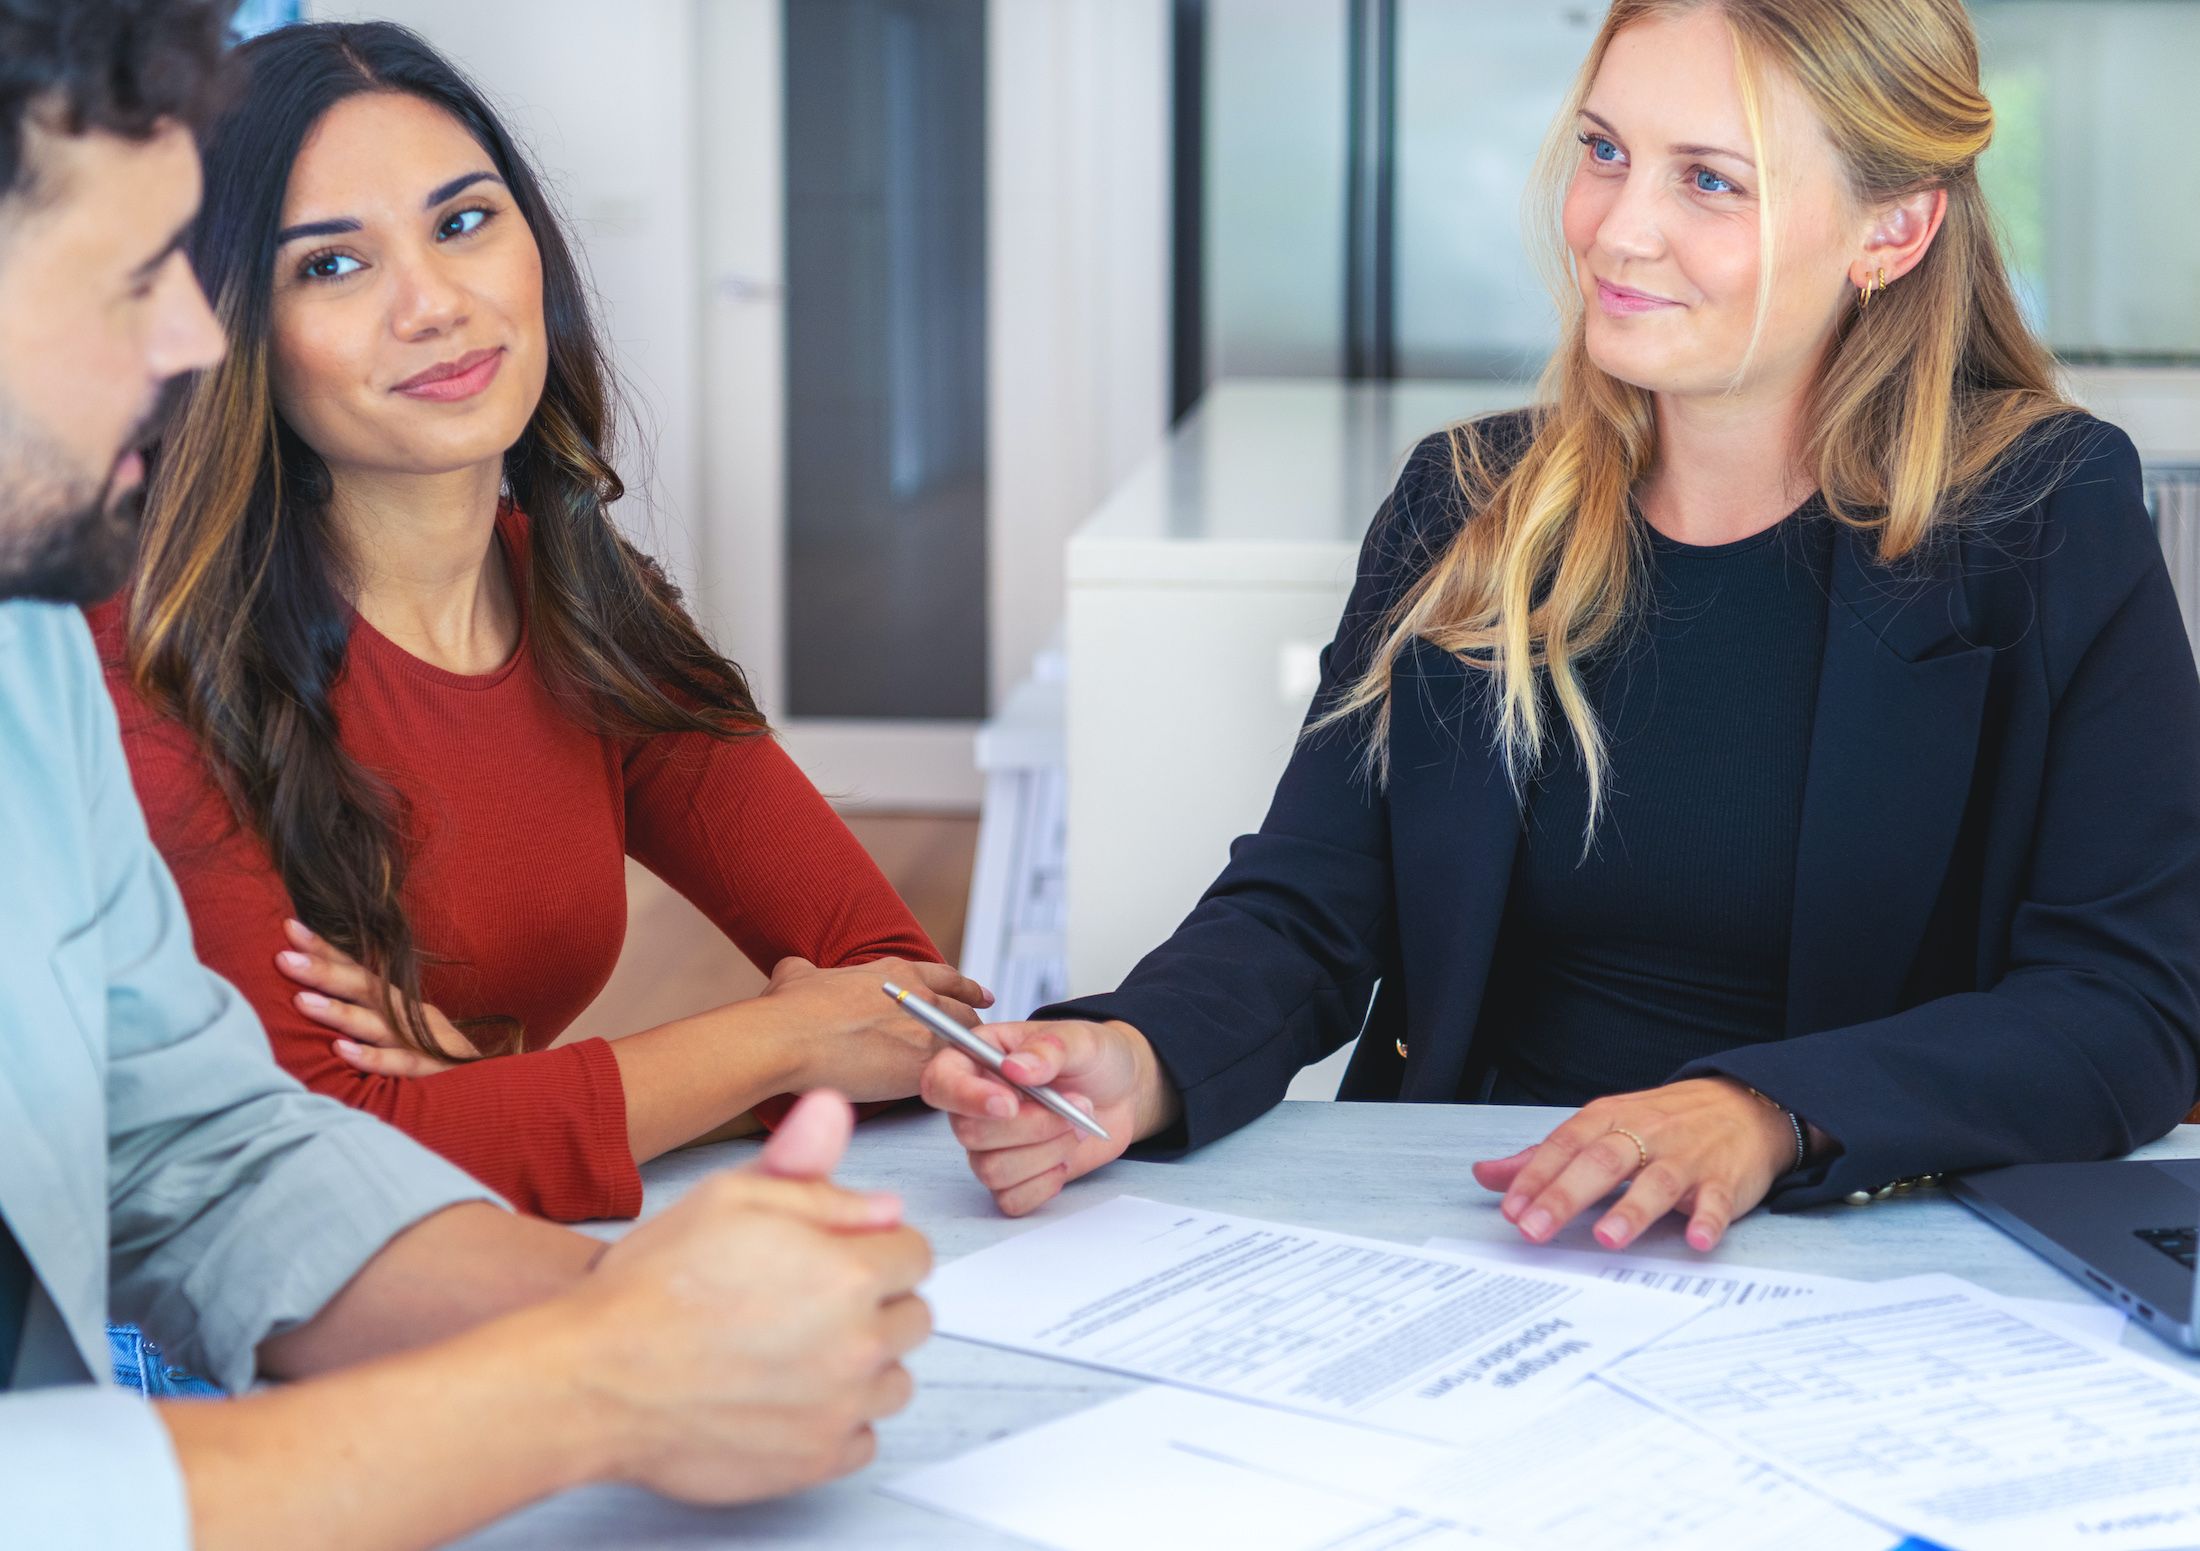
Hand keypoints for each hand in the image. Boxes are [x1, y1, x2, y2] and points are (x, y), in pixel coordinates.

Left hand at [274, 918, 482, 1075]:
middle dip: (324, 970)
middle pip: (365, 988)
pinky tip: (342, 1051)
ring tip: (301, 1001)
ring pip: (377, 1024)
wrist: (493, 1091)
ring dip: (340, 1012)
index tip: (288, 928)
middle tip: (283, 957)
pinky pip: (401, 1064)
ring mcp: (423, 1042)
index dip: (325, 949)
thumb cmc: (436, 1064)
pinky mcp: (435, 1072)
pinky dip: (373, 1057)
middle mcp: (410, 1016)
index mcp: (400, 1004)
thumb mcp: (402, 1033)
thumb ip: (367, 1018)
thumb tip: (316, 1000)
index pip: (358, 970)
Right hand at [568, 1090, 931, 1503]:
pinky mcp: (813, 1461)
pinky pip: (862, 1440)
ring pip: (894, 1381)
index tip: (839, 1256)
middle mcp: (857, 1344)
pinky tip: (790, 1397)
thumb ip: (817, 1184)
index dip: (875, 1247)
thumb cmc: (654, 1286)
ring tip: (800, 1350)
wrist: (595, 1376)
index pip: (915, 1254)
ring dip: (863, 1365)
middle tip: (812, 1302)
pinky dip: (837, 1421)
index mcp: (849, 1272)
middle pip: (913, 1317)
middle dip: (876, 1304)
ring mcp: (839, 1409)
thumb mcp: (731, 1198)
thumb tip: (883, 1196)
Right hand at [754, 956, 992, 1102]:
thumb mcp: (797, 975)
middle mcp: (919, 998)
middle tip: (979, 1037)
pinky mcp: (921, 1069)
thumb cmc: (790, 1011)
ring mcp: (924, 1033)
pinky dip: (956, 1083)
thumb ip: (806, 972)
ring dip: (967, 1056)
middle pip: (964, 1012)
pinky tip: (953, 1092)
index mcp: (895, 974)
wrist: (790, 1039)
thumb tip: (796, 971)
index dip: (966, 988)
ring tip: (969, 1070)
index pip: (946, 978)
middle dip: (972, 1025)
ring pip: (965, 1044)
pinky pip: (952, 1076)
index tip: (981, 996)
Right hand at [918, 1018, 1170, 1215]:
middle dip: (1032, 1126)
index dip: (965, 1098)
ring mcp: (991, 1145)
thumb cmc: (1094, 1058)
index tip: (1009, 1104)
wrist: (1123, 1094)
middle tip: (1076, 1104)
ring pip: (992, 1170)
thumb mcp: (1081, 1040)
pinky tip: (1064, 1159)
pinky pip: (1010, 1199)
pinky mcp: (1012, 1178)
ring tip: (1078, 1125)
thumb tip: (1016, 1067)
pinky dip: (1045, 1184)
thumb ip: (1049, 1049)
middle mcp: (975, 1105)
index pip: (940, 1082)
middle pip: (970, 1133)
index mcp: (978, 1059)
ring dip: (1047, 1151)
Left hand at [1470, 1078, 1796, 1252]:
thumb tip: (1487, 1175)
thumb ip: (1544, 1157)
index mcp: (1609, 1119)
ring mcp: (1686, 1158)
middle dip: (1565, 1196)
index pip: (1564, 1146)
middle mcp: (1644, 1135)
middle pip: (1601, 1162)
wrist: (1743, 1105)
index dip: (1535, 1177)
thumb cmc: (1662, 1123)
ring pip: (1656, 1182)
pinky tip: (1697, 1239)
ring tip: (1606, 1237)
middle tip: (1535, 1229)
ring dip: (1632, 1210)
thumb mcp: (1600, 1128)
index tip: (1510, 1209)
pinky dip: (1708, 1220)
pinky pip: (1716, 1201)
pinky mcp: (1724, 1180)